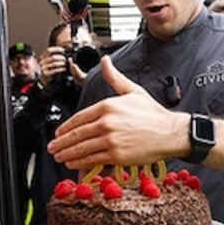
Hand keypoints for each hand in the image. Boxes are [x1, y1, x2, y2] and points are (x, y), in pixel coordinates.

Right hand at [40, 46, 68, 82]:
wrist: (44, 79)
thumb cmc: (49, 69)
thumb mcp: (49, 61)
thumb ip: (53, 56)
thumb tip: (62, 50)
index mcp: (43, 57)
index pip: (49, 50)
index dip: (56, 49)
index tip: (63, 50)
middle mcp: (42, 62)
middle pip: (53, 57)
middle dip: (61, 57)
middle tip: (65, 59)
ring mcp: (43, 68)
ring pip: (54, 63)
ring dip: (61, 63)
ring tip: (65, 63)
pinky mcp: (46, 74)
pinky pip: (54, 70)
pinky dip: (61, 69)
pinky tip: (64, 69)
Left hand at [48, 56, 186, 170]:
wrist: (170, 132)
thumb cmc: (153, 113)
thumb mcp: (132, 90)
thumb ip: (115, 77)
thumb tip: (105, 61)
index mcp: (108, 106)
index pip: (79, 118)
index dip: (66, 127)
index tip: (59, 133)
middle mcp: (107, 123)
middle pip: (76, 134)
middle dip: (61, 142)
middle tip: (53, 147)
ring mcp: (111, 140)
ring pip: (81, 148)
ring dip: (67, 153)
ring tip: (59, 156)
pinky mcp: (116, 155)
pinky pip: (92, 159)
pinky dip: (79, 162)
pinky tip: (72, 163)